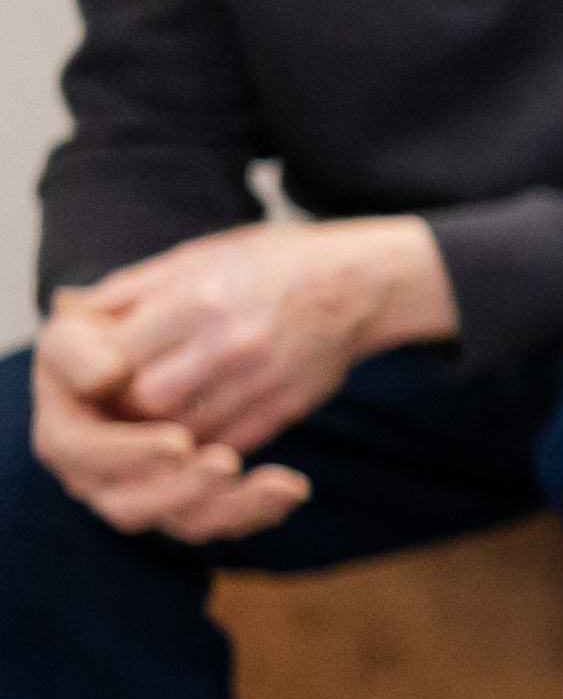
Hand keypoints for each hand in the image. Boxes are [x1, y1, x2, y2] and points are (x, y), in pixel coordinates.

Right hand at [29, 291, 309, 542]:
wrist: (148, 356)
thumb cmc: (100, 342)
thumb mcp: (77, 333)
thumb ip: (78, 351)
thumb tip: (106, 374)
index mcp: (64, 438)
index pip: (87, 456)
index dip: (129, 453)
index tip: (180, 441)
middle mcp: (97, 480)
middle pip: (132, 506)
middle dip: (183, 490)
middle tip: (228, 464)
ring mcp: (145, 497)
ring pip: (186, 523)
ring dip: (233, 508)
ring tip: (281, 484)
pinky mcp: (189, 504)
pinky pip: (222, 521)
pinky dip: (260, 509)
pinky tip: (294, 489)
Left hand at [79, 218, 446, 454]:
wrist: (356, 283)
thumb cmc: (266, 263)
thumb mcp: (192, 257)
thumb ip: (130, 290)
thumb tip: (70, 314)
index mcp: (196, 299)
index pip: (121, 358)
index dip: (104, 370)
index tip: (105, 369)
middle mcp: (230, 342)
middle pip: (150, 401)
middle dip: (132, 403)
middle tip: (129, 397)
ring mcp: (265, 379)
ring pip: (190, 431)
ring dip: (167, 428)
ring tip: (163, 412)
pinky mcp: (291, 406)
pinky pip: (233, 441)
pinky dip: (208, 439)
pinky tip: (202, 422)